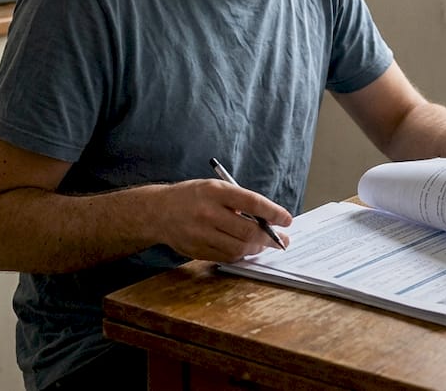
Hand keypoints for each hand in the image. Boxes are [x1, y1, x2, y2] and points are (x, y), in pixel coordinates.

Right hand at [158, 179, 292, 261]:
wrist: (158, 211)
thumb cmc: (193, 196)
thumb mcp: (215, 188)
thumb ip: (239, 201)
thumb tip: (268, 220)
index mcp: (214, 191)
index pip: (252, 202)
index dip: (273, 212)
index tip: (287, 220)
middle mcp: (207, 212)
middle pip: (247, 230)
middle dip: (270, 238)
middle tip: (282, 240)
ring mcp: (200, 233)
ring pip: (238, 247)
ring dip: (257, 248)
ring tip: (264, 244)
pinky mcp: (196, 250)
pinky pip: (226, 256)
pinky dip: (241, 254)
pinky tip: (246, 248)